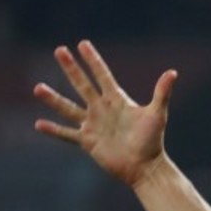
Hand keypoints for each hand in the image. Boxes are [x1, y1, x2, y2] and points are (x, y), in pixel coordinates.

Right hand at [33, 41, 176, 186]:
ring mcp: (93, 124)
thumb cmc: (152, 140)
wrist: (145, 167)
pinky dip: (54, 130)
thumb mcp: (156, 114)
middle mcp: (102, 109)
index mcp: (117, 100)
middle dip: (71, 68)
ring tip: (37, 87)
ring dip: (53, 99)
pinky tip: (39, 124)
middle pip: (83, 85)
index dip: (93, 60)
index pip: (102, 75)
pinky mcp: (88, 141)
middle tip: (59, 50)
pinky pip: (67, 134)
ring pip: (69, 108)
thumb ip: (161, 93)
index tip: (82, 44)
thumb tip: (173, 72)